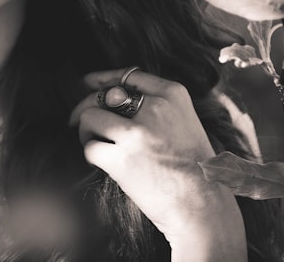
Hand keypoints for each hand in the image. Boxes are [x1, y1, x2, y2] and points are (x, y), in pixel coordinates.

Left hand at [69, 68, 245, 259]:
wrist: (205, 208)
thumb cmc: (196, 171)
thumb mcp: (187, 123)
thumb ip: (159, 107)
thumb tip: (112, 95)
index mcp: (173, 96)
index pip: (130, 75)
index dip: (104, 78)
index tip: (89, 83)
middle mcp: (155, 108)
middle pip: (105, 94)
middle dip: (86, 105)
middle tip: (78, 119)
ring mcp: (138, 133)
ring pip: (90, 116)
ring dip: (85, 130)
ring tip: (92, 141)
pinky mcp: (122, 160)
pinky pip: (90, 147)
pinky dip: (91, 154)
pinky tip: (101, 162)